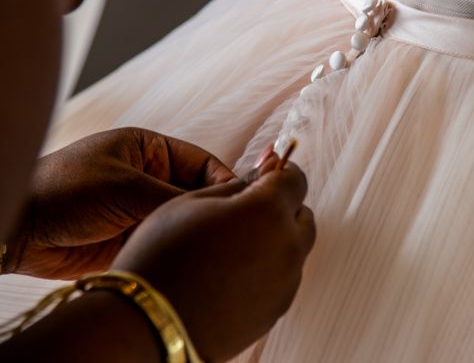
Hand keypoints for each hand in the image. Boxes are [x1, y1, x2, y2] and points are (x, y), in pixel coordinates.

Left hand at [8, 127, 233, 278]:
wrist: (17, 229)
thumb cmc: (64, 189)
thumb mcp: (125, 186)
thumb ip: (174, 196)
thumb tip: (220, 204)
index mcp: (152, 151)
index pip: (204, 163)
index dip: (225, 181)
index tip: (244, 201)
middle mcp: (152, 178)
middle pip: (198, 194)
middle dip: (212, 210)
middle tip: (232, 229)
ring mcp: (143, 209)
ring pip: (185, 221)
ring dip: (195, 233)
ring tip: (214, 247)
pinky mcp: (134, 238)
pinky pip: (167, 242)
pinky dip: (177, 250)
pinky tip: (190, 259)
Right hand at [112, 161, 314, 361]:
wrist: (146, 325)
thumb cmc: (162, 256)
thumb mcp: (191, 202)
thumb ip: (236, 185)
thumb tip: (262, 174)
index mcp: (268, 210)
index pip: (296, 179)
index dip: (280, 172)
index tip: (265, 176)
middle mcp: (287, 246)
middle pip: (302, 216)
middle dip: (282, 208)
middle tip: (246, 212)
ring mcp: (286, 283)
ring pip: (294, 249)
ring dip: (276, 240)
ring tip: (233, 248)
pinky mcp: (276, 310)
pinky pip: (282, 279)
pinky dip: (267, 270)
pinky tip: (232, 275)